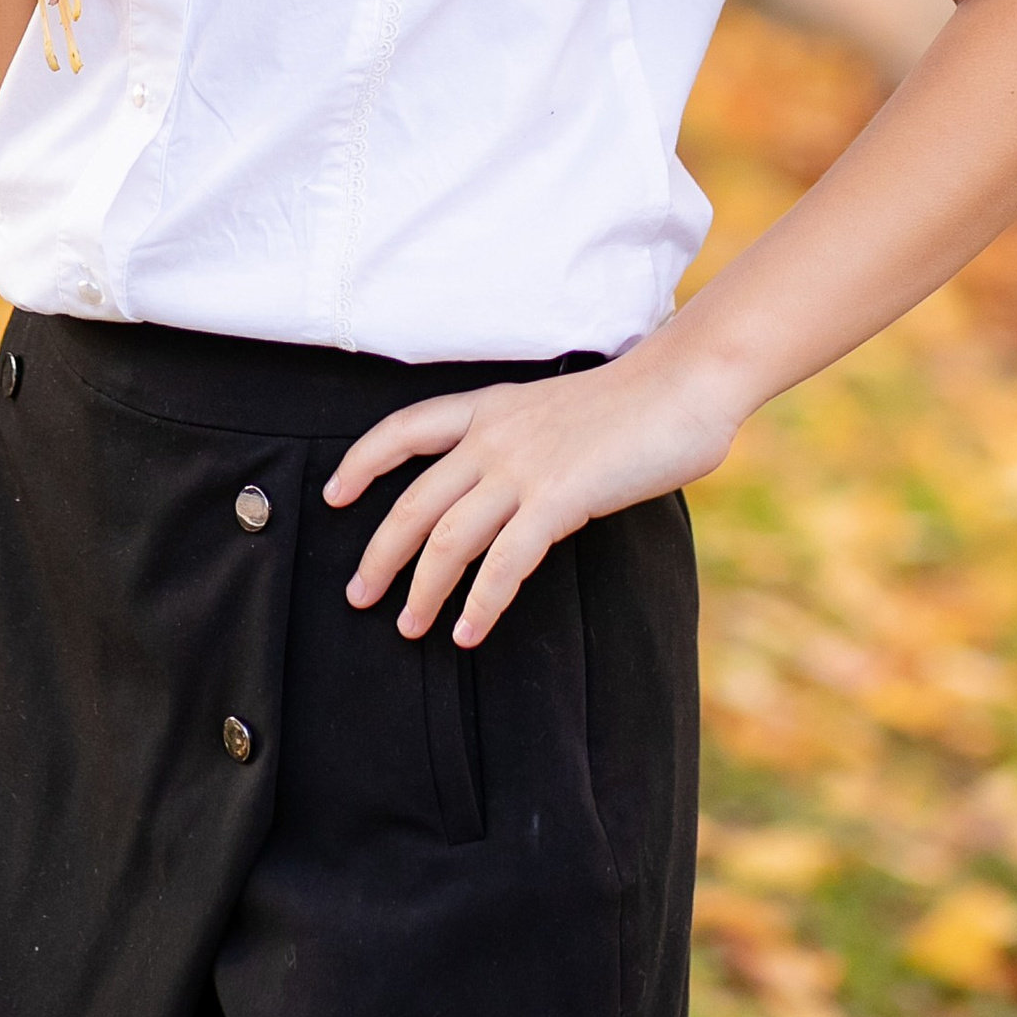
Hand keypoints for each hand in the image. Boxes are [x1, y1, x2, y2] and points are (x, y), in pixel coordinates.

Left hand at [323, 347, 740, 647]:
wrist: (682, 384)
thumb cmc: (633, 401)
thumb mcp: (555, 410)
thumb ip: (523, 440)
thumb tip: (508, 482)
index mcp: (488, 406)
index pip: (403, 429)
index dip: (362, 462)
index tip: (334, 495)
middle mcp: (493, 435)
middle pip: (412, 501)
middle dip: (379, 553)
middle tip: (357, 595)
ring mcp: (523, 467)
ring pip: (448, 539)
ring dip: (422, 589)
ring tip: (407, 627)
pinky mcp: (558, 500)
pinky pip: (504, 564)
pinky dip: (481, 604)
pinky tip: (467, 633)